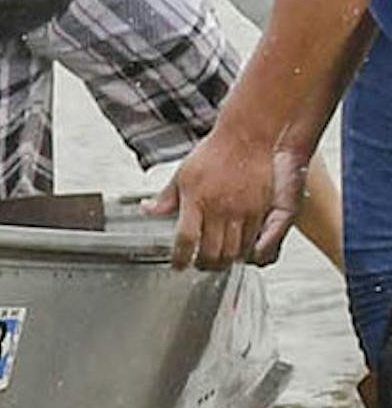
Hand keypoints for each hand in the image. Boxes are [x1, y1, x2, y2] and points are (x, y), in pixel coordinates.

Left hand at [145, 122, 306, 269]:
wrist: (245, 141)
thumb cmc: (213, 154)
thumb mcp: (182, 173)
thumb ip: (167, 197)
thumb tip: (148, 210)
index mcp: (195, 199)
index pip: (185, 238)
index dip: (180, 258)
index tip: (177, 266)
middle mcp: (218, 208)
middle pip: (211, 252)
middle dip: (202, 265)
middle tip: (197, 266)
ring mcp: (240, 212)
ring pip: (232, 252)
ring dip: (222, 263)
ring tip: (215, 263)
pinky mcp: (258, 212)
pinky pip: (250, 242)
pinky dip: (242, 252)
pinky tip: (235, 252)